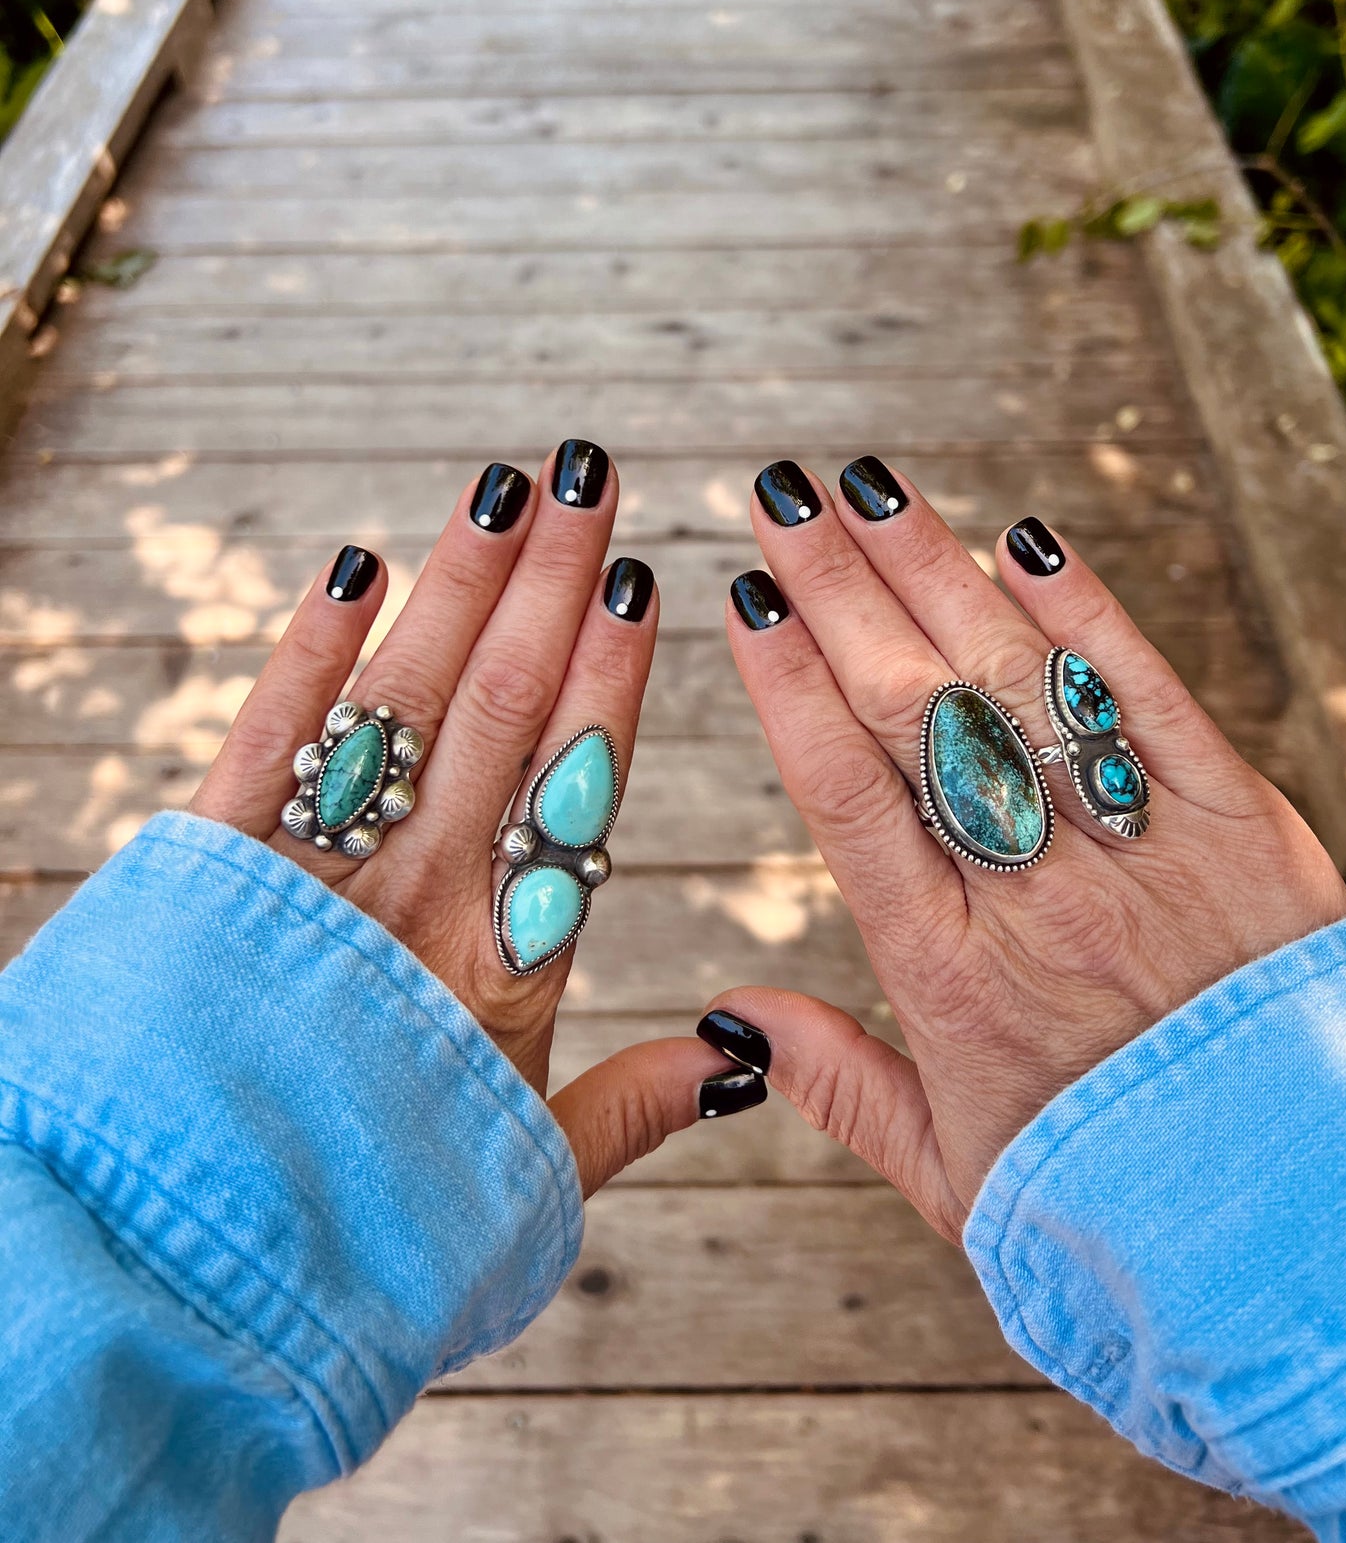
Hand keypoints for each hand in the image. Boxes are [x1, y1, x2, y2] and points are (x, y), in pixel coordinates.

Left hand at [189, 443, 739, 1193]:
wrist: (195, 1282)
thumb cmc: (377, 1230)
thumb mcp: (531, 1183)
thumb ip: (638, 1104)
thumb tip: (745, 1048)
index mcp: (509, 964)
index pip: (580, 784)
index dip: (614, 674)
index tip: (643, 579)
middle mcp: (423, 895)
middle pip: (505, 707)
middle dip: (553, 579)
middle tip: (591, 469)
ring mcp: (318, 874)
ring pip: (407, 698)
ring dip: (459, 583)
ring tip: (504, 481)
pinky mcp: (211, 867)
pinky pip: (270, 737)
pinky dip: (311, 649)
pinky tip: (354, 565)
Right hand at [710, 461, 1345, 1236]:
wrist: (1298, 1239)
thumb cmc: (1109, 1207)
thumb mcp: (952, 1178)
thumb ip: (839, 1085)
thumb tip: (728, 1016)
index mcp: (951, 978)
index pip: (847, 797)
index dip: (789, 688)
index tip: (745, 602)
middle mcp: (1037, 899)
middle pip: (916, 714)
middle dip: (839, 592)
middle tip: (780, 497)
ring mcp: (1140, 855)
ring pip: (1016, 687)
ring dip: (936, 574)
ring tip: (870, 490)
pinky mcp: (1240, 827)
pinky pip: (1152, 701)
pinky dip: (1087, 616)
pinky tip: (1024, 541)